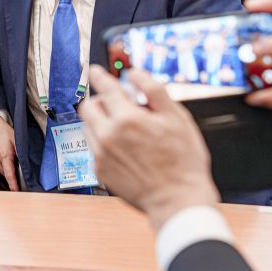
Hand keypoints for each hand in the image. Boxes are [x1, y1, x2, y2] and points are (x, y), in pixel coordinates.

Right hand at [0, 113, 18, 190]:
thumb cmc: (3, 130)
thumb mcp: (16, 138)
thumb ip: (21, 151)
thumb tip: (27, 164)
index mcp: (4, 155)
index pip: (9, 175)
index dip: (13, 185)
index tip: (17, 192)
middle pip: (6, 174)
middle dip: (12, 175)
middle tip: (18, 168)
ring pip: (0, 172)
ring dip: (6, 170)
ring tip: (9, 159)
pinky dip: (0, 166)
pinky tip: (3, 158)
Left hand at [79, 66, 217, 231]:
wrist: (177, 199)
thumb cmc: (183, 160)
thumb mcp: (177, 118)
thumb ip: (153, 91)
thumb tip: (135, 74)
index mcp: (127, 119)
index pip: (105, 88)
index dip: (99, 76)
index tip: (95, 71)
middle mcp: (107, 135)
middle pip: (89, 107)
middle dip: (100, 100)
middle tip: (116, 104)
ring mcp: (101, 154)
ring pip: (89, 127)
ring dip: (101, 121)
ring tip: (125, 129)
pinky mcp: (100, 170)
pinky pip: (94, 147)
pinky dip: (105, 142)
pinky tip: (125, 149)